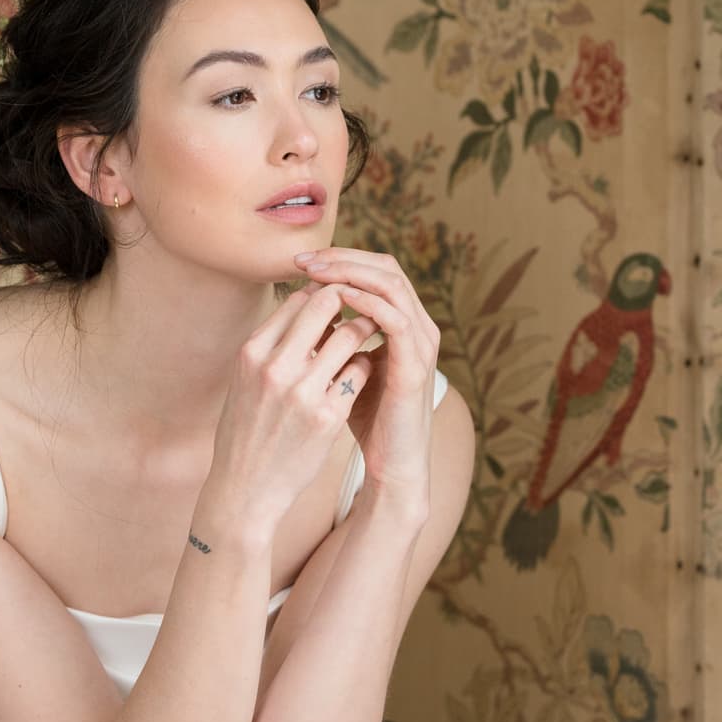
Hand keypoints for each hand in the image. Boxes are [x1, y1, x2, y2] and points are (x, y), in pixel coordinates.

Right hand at [206, 281, 380, 522]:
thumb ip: (270, 346)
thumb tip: (302, 304)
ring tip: (368, 332)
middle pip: (325, 304)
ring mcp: (303, 392)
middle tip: (361, 305)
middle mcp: (275, 367)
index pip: (297, 299)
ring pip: (350, 335)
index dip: (322, 291)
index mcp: (252, 353)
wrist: (245, 488)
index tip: (336, 298)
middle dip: (348, 299)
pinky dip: (365, 364)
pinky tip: (361, 370)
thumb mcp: (244, 380)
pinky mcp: (328, 417)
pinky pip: (360, 371)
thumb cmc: (245, 431)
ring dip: (363, 329)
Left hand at [292, 247, 440, 507]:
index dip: (339, 259)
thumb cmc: (367, 419)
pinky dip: (366, 302)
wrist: (392, 463)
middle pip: (386, 266)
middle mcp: (418, 325)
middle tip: (304, 260)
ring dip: (351, 273)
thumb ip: (331, 339)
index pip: (375, 269)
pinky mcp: (416, 364)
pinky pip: (395, 318)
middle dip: (342, 258)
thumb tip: (299, 309)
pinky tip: (337, 299)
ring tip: (315, 273)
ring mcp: (421, 343)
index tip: (300, 263)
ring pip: (392, 284)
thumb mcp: (344, 367)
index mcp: (402, 322)